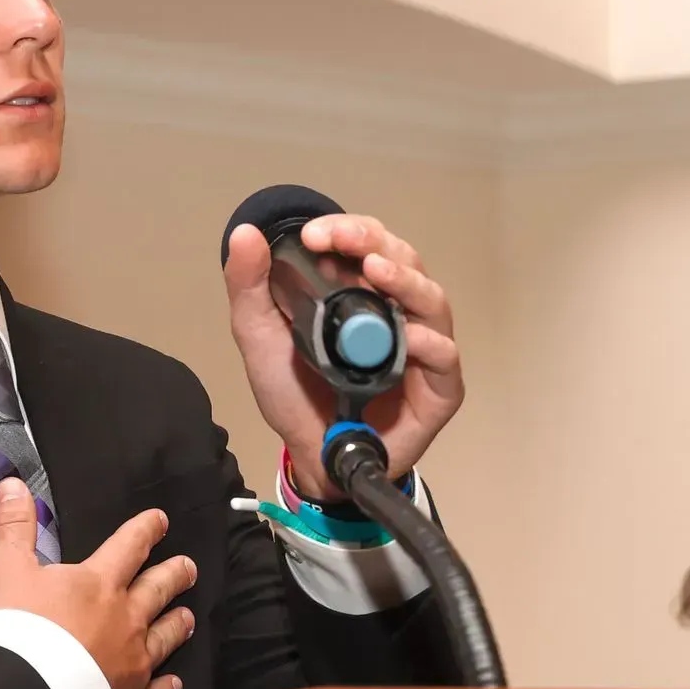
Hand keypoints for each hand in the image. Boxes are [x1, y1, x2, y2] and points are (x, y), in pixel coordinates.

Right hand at [0, 479, 196, 688]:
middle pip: (157, 590)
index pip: (129, 546)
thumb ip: (14, 528)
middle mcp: (125, 618)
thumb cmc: (21, 629)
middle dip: (174, 575)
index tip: (161, 520)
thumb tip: (13, 484)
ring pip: (164, 636)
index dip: (145, 530)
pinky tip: (174, 683)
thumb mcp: (9, 571)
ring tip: (188, 617)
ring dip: (176, 624)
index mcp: (99, 583)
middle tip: (189, 568)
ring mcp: (133, 659)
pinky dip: (166, 685)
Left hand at [223, 213, 463, 504]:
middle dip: (375, 242)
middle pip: (404, 260)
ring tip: (377, 271)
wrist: (310, 457)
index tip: (315, 236)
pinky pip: (444, 355)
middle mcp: (397, 311)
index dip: (347, 230)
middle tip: (343, 241)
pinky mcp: (440, 387)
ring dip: (406, 280)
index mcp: (360, 292)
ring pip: (432, 299)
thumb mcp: (260, 336)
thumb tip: (245, 233)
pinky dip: (427, 342)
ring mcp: (423, 347)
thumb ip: (249, 287)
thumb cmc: (293, 395)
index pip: (366, 244)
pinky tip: (406, 336)